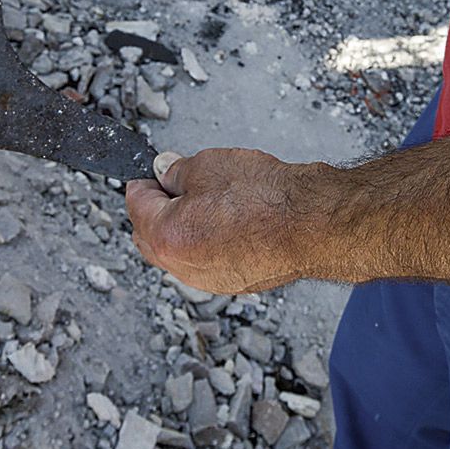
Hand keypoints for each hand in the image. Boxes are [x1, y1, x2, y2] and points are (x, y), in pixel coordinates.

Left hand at [126, 149, 323, 293]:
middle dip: (156, 209)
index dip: (143, 181)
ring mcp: (210, 280)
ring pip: (179, 253)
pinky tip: (230, 220)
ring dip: (182, 228)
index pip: (136, 205)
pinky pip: (207, 262)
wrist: (314, 224)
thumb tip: (165, 171)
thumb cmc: (266, 198)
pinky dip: (207, 242)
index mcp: (167, 237)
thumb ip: (177, 171)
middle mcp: (184, 267)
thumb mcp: (208, 166)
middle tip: (175, 183)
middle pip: (151, 237)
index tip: (151, 171)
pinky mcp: (235, 283)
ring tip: (209, 199)